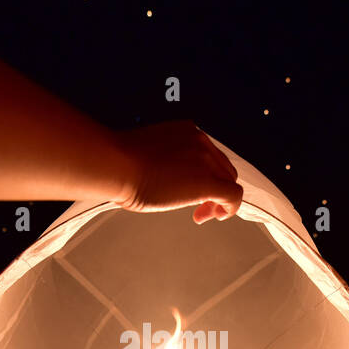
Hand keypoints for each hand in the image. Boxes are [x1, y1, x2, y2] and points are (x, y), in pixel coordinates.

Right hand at [114, 121, 243, 223]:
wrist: (115, 165)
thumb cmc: (119, 163)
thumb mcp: (146, 154)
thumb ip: (163, 163)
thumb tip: (164, 180)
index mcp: (186, 132)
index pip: (208, 154)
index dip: (205, 174)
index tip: (190, 188)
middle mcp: (200, 141)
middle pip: (222, 168)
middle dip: (214, 188)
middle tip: (200, 207)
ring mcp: (206, 161)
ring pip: (229, 181)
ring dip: (218, 200)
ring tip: (203, 214)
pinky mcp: (208, 182)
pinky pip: (233, 196)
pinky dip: (230, 208)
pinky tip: (217, 216)